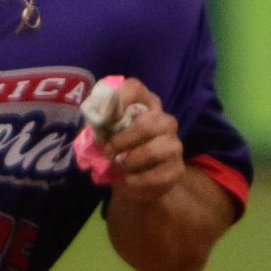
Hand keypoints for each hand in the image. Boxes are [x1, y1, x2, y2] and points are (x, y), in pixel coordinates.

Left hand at [97, 75, 184, 207]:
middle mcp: (164, 120)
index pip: (135, 88)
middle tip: (108, 151)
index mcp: (146, 105)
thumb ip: (100, 126)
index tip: (104, 114)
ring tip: (120, 165)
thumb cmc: (120, 151)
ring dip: (130, 160)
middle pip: (145, 124)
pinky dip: (137, 179)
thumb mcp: (106, 136)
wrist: (135, 183)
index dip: (120, 97)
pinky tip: (129, 179)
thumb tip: (95, 122)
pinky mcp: (176, 168)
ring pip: (152, 150)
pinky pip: (156, 175)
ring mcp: (174, 144)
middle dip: (122, 140)